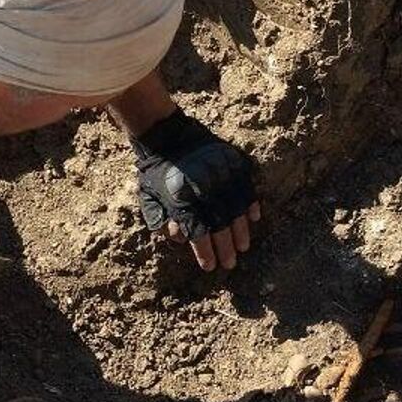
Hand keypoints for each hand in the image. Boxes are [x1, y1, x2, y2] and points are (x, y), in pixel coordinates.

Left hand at [133, 109, 261, 270]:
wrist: (167, 135)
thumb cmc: (156, 172)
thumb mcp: (149, 198)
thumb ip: (161, 221)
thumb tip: (180, 238)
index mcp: (184, 202)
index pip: (198, 235)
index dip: (205, 253)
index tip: (210, 266)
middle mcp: (205, 192)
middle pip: (219, 228)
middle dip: (225, 249)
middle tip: (230, 263)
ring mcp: (221, 178)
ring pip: (236, 211)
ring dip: (241, 232)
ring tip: (243, 246)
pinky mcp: (232, 165)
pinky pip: (246, 188)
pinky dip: (251, 205)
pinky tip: (253, 218)